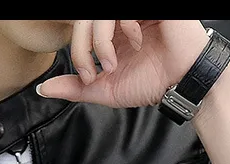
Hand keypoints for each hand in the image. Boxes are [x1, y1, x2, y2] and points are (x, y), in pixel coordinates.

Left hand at [37, 19, 210, 107]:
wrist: (184, 81)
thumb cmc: (153, 82)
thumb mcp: (106, 89)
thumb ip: (76, 87)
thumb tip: (44, 89)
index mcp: (111, 30)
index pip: (80, 29)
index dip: (77, 52)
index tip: (88, 77)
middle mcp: (121, 17)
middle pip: (84, 19)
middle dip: (82, 48)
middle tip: (92, 72)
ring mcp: (135, 11)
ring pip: (98, 14)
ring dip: (99, 41)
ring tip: (112, 64)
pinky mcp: (150, 7)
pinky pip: (121, 9)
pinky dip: (123, 27)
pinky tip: (136, 43)